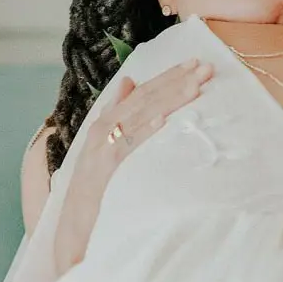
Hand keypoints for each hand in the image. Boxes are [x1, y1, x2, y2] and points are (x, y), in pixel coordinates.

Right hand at [80, 58, 212, 185]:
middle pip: (146, 98)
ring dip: (169, 100)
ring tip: (194, 87)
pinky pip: (128, 145)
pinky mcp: (107, 166)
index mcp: (109, 119)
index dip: (170, 75)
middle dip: (178, 81)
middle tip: (206, 69)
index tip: (195, 63)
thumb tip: (129, 81)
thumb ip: (117, 111)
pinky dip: (144, 130)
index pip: (144, 91)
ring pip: (141, 116)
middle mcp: (106, 126)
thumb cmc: (97, 182)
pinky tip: (162, 120)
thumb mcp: (105, 142)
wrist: (75, 219)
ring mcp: (105, 145)